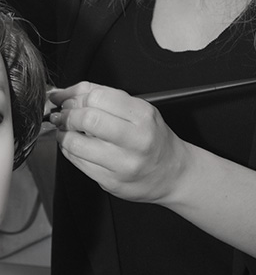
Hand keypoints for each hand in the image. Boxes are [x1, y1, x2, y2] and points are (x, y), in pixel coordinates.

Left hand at [48, 82, 187, 203]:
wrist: (173, 172)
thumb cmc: (154, 138)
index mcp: (143, 115)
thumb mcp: (139, 110)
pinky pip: (78, 163)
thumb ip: (107, 98)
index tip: (67, 98)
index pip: (99, 96)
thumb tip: (69, 93)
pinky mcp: (111, 181)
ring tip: (65, 131)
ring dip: (64, 134)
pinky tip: (73, 146)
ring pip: (77, 144)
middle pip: (88, 118)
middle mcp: (136, 139)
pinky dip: (69, 151)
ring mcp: (123, 163)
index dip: (75, 96)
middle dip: (67, 115)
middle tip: (63, 115)